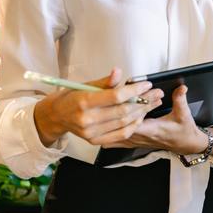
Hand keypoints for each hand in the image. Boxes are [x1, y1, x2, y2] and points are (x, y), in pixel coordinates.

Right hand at [33, 68, 163, 146]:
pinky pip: (120, 134)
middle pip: (123, 111)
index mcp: (84, 102)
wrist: (56, 116)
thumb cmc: (73, 96)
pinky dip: (133, 125)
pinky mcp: (95, 141)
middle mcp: (87, 119)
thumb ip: (105, 81)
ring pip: (124, 123)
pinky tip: (141, 116)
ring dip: (142, 112)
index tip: (146, 84)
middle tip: (156, 93)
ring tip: (153, 103)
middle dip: (143, 101)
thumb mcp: (86, 85)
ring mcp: (91, 133)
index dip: (134, 90)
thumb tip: (119, 71)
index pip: (116, 96)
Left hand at [106, 86, 212, 155]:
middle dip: (113, 111)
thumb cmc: (184, 131)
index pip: (132, 119)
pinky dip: (108, 133)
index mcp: (151, 130)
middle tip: (106, 98)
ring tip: (98, 111)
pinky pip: (116, 140)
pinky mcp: (134, 142)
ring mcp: (136, 141)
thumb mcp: (184, 114)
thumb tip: (181, 88)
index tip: (119, 98)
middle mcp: (140, 137)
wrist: (185, 145)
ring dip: (107, 124)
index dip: (124, 109)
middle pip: (119, 125)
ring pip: (114, 133)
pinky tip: (99, 128)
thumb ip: (180, 100)